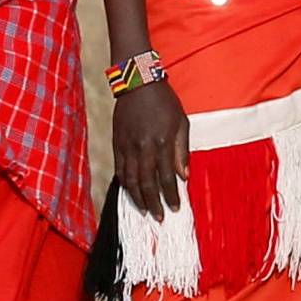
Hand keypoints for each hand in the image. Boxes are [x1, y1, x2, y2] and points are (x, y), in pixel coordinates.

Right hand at [113, 80, 189, 216]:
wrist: (137, 83)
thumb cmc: (164, 102)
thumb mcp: (181, 123)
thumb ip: (181, 150)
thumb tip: (184, 176)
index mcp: (161, 142)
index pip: (166, 177)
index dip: (171, 195)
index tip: (175, 209)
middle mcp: (142, 147)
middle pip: (147, 182)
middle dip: (154, 203)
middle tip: (159, 218)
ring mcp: (127, 146)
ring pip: (130, 179)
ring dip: (138, 198)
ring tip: (144, 210)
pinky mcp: (116, 143)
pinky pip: (120, 169)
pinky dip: (125, 183)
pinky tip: (131, 192)